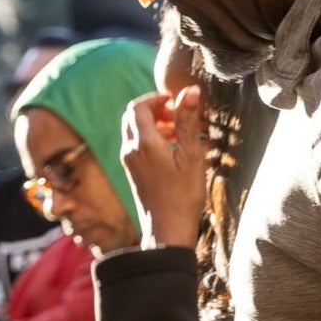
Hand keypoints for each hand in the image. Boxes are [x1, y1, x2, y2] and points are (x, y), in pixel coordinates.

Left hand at [121, 86, 207, 249]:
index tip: (176, 101)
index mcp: (143, 143)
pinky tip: (176, 151)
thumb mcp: (191, 155)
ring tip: (181, 133)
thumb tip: (190, 90)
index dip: (156, 99)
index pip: (138, 106)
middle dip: (154, 110)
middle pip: (133, 117)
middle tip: (178, 116)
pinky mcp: (133, 172)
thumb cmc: (183, 194)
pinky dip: (153, 140)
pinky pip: (138, 147)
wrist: (167, 230)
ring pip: (135, 132)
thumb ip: (188, 121)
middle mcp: (130, 150)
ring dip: (155, 125)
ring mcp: (130, 162)